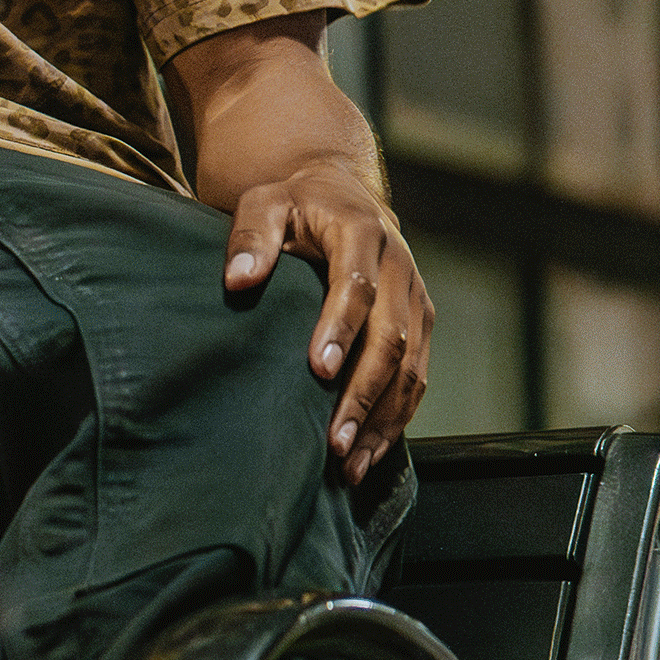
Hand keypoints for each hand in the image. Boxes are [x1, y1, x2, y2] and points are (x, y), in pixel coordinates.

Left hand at [222, 161, 433, 485]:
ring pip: (412, 369)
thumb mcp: (263, 203)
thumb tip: (238, 279)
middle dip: (364, 393)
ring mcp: (416, 300)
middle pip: (391, 339)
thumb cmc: (292, 204)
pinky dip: (397, 419)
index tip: (318, 370)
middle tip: (333, 440)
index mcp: (362, 234)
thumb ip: (250, 237)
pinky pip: (417, 378)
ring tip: (350, 463)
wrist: (339, 196)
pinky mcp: (421, 325)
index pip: (357, 287)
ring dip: (384, 419)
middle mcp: (400, 269)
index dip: (341, 329)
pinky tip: (369, 453)